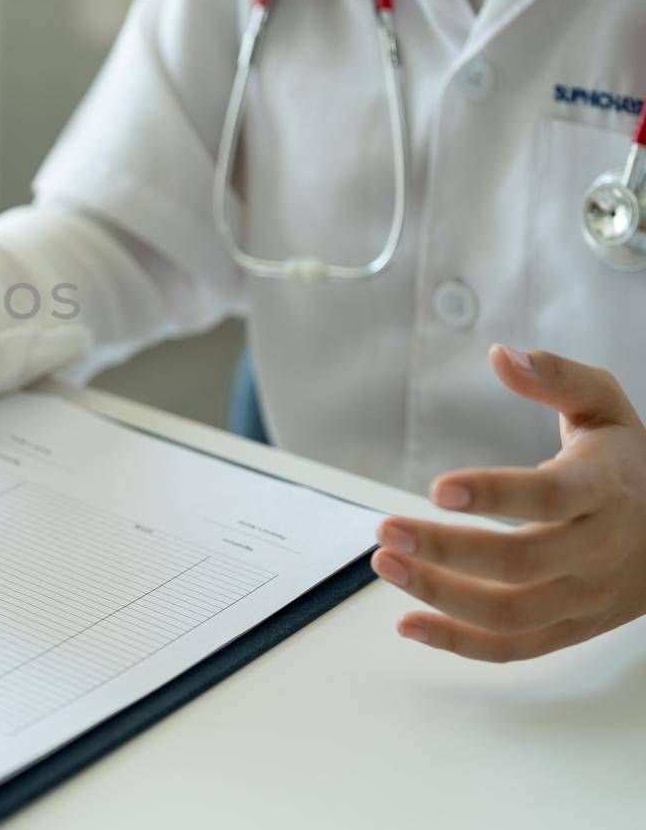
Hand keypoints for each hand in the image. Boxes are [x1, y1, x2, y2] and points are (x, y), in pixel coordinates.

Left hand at [371, 345, 645, 660]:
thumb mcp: (606, 408)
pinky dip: (458, 643)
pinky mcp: (572, 629)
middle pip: (519, 563)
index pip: (551, 497)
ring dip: (439, 594)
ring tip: (384, 563)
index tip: (436, 487)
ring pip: (510, 612)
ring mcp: (586, 596)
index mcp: (606, 490)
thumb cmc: (629, 464)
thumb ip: (558, 378)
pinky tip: (407, 623)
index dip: (494, 494)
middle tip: (384, 528)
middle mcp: (598, 550)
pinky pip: (514, 648)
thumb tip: (501, 355)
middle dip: (445, 549)